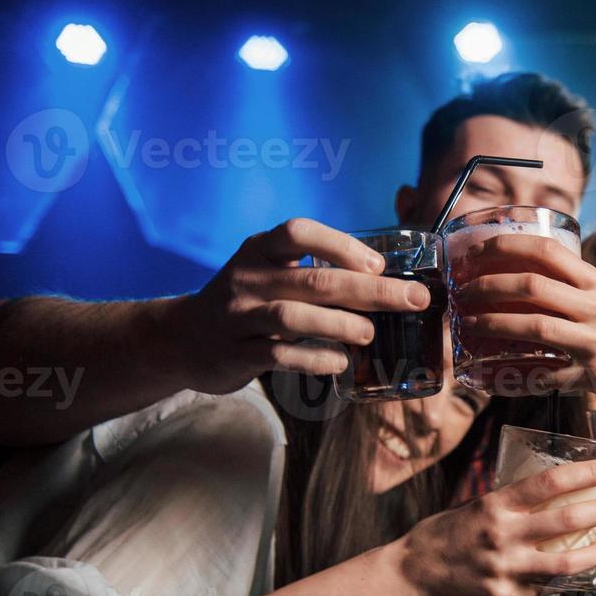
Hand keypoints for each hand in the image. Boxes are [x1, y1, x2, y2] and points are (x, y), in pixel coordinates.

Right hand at [165, 218, 432, 393]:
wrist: (182, 338)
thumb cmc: (246, 302)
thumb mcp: (268, 272)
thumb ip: (313, 271)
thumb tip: (385, 282)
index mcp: (260, 250)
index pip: (299, 233)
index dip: (342, 245)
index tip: (378, 264)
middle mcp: (247, 278)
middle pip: (314, 281)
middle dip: (371, 291)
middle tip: (413, 299)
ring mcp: (239, 316)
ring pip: (294, 317)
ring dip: (341, 325)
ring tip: (371, 333)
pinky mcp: (236, 353)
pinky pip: (280, 356)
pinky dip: (315, 359)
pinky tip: (340, 362)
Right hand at [389, 459, 595, 595]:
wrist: (409, 578)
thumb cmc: (441, 536)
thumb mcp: (473, 507)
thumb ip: (508, 504)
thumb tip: (547, 492)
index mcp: (495, 505)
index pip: (550, 482)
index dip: (586, 472)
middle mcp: (503, 535)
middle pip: (567, 520)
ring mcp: (507, 569)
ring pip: (567, 561)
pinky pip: (547, 588)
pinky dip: (569, 579)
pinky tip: (586, 572)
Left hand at [453, 234, 595, 421]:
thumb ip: (575, 294)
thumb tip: (529, 285)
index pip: (547, 249)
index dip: (506, 245)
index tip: (475, 250)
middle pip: (532, 284)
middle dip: (488, 285)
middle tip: (461, 291)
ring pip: (534, 324)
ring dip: (493, 323)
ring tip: (467, 324)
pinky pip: (549, 374)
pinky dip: (520, 377)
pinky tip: (496, 379)